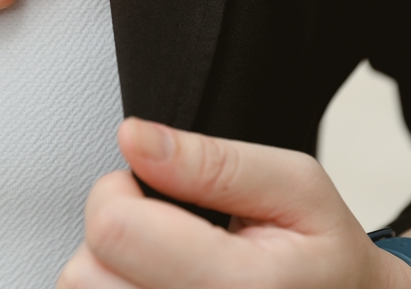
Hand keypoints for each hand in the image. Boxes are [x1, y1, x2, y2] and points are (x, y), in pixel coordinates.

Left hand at [58, 118, 410, 288]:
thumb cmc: (325, 255)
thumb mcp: (296, 185)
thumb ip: (212, 161)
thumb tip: (135, 137)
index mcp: (244, 287)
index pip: (114, 228)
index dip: (119, 188)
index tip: (150, 184)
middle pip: (84, 272)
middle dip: (112, 231)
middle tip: (162, 227)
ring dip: (109, 268)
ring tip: (164, 259)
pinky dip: (118, 286)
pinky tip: (155, 281)